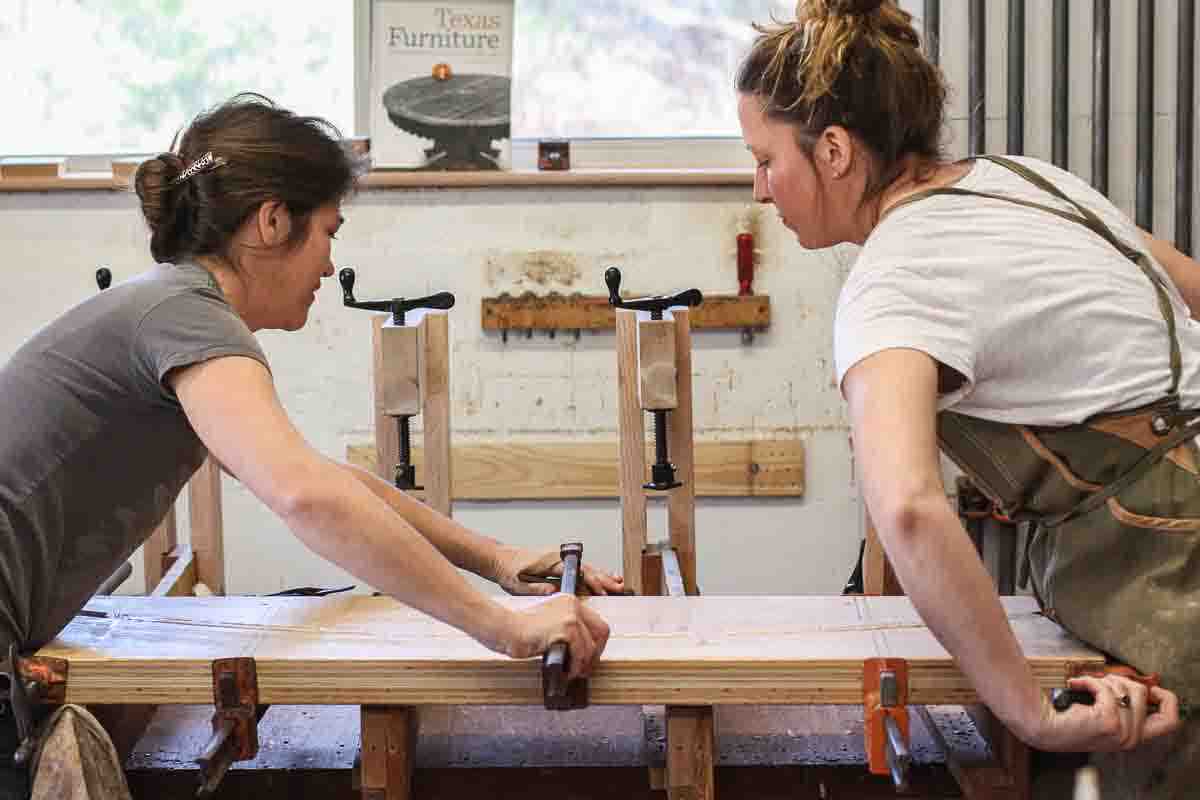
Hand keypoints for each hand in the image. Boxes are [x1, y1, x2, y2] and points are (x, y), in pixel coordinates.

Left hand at [491, 545, 626, 595]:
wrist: (500, 558)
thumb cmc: (508, 571)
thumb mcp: (518, 584)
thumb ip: (537, 588)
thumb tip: (555, 592)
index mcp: (550, 561)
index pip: (576, 571)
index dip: (591, 581)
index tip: (602, 590)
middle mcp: (558, 557)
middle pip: (586, 568)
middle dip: (603, 578)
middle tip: (618, 587)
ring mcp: (560, 558)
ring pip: (585, 567)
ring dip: (602, 576)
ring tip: (618, 583)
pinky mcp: (559, 562)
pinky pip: (579, 568)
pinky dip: (593, 574)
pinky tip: (604, 578)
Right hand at [502, 594, 611, 679]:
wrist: (505, 628)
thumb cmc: (520, 629)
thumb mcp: (549, 622)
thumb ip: (567, 630)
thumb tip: (585, 650)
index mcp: (570, 601)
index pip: (597, 623)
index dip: (596, 644)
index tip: (590, 658)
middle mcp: (574, 605)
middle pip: (601, 633)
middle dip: (596, 654)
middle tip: (586, 669)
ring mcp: (571, 616)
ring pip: (590, 647)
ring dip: (583, 665)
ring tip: (573, 674)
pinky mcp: (566, 629)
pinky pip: (580, 654)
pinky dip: (575, 667)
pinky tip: (566, 672)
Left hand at [1030, 673, 1181, 751]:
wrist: (1040, 722)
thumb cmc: (1068, 713)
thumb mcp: (1105, 709)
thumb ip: (1124, 701)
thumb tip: (1142, 681)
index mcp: (1134, 737)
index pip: (1170, 721)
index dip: (1165, 698)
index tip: (1148, 685)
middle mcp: (1131, 739)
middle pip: (1143, 694)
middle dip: (1120, 680)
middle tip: (1099, 682)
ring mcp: (1121, 732)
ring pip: (1126, 688)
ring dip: (1102, 680)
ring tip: (1085, 685)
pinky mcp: (1108, 721)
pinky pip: (1106, 688)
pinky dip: (1088, 681)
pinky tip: (1075, 685)